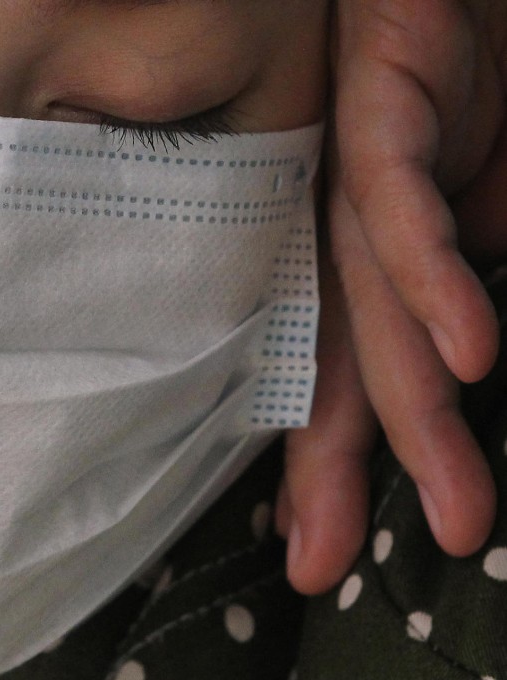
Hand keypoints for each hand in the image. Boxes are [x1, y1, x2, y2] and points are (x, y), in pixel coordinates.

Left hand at [278, 0, 506, 594]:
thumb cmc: (454, 64)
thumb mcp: (474, 185)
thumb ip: (457, 267)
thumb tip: (461, 349)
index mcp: (358, 251)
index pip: (341, 370)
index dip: (328, 459)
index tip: (318, 547)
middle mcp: (338, 226)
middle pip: (333, 358)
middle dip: (340, 467)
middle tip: (323, 563)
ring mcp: (353, 172)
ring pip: (366, 301)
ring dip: (413, 405)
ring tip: (448, 502)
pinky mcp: (380, 105)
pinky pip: (396, 200)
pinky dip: (434, 273)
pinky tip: (470, 349)